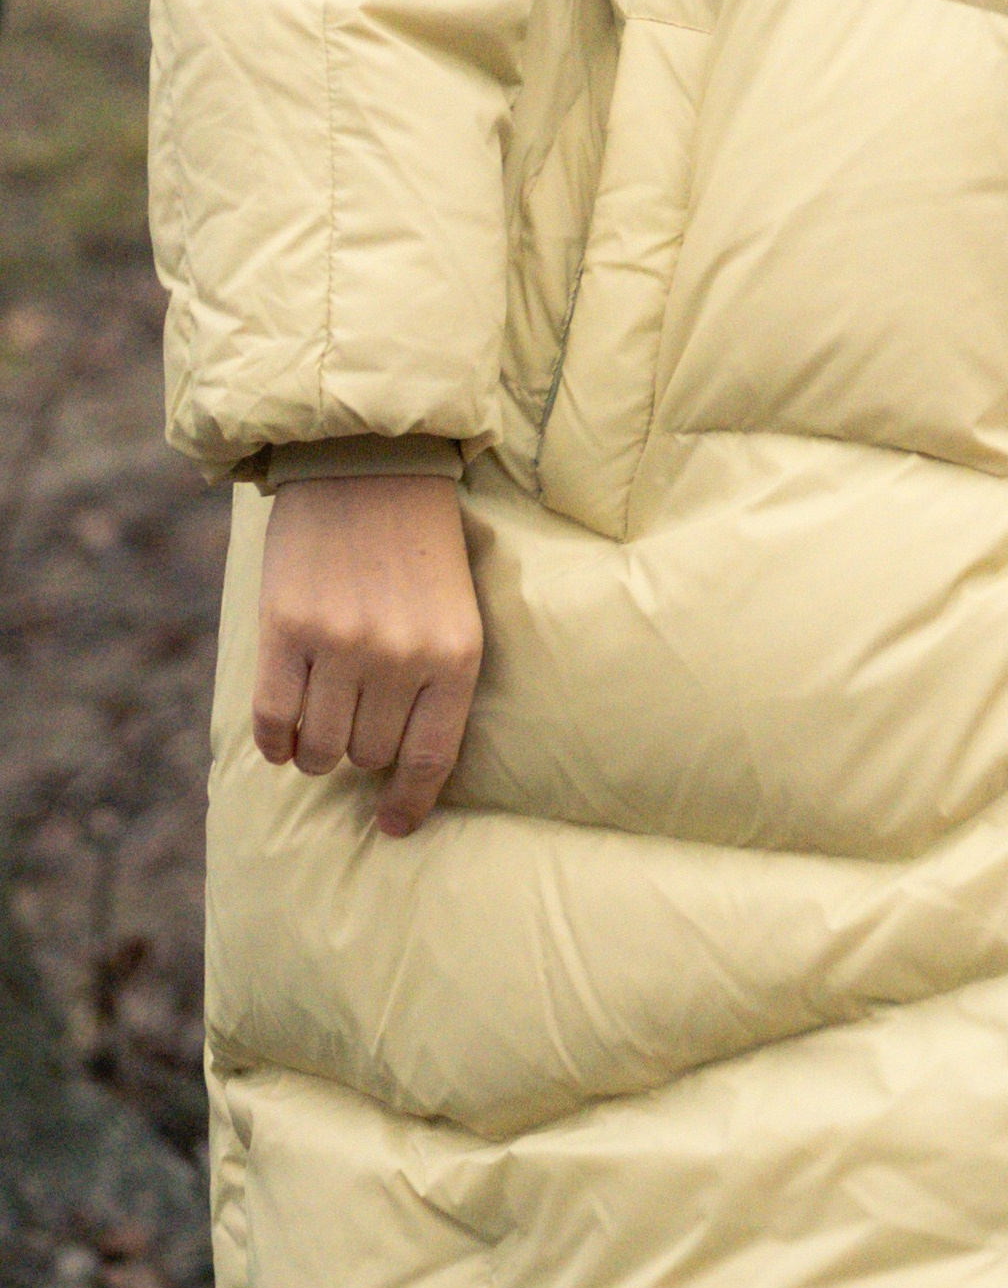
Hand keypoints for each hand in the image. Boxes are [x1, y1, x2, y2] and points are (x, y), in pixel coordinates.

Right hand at [252, 475, 483, 836]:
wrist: (370, 461)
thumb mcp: (451, 609)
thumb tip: (403, 775)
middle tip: (352, 716)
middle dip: (357, 749)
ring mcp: (342, 645)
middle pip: (366, 757)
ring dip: (313, 747)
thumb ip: (433, 682)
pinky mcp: (287, 630)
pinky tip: (281, 731)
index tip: (392, 826)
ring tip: (317, 715)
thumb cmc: (417, 543)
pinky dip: (274, 741)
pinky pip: (272, 724)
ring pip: (317, 749)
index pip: (429, 761)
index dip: (408, 805)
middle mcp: (402, 657)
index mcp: (456, 655)